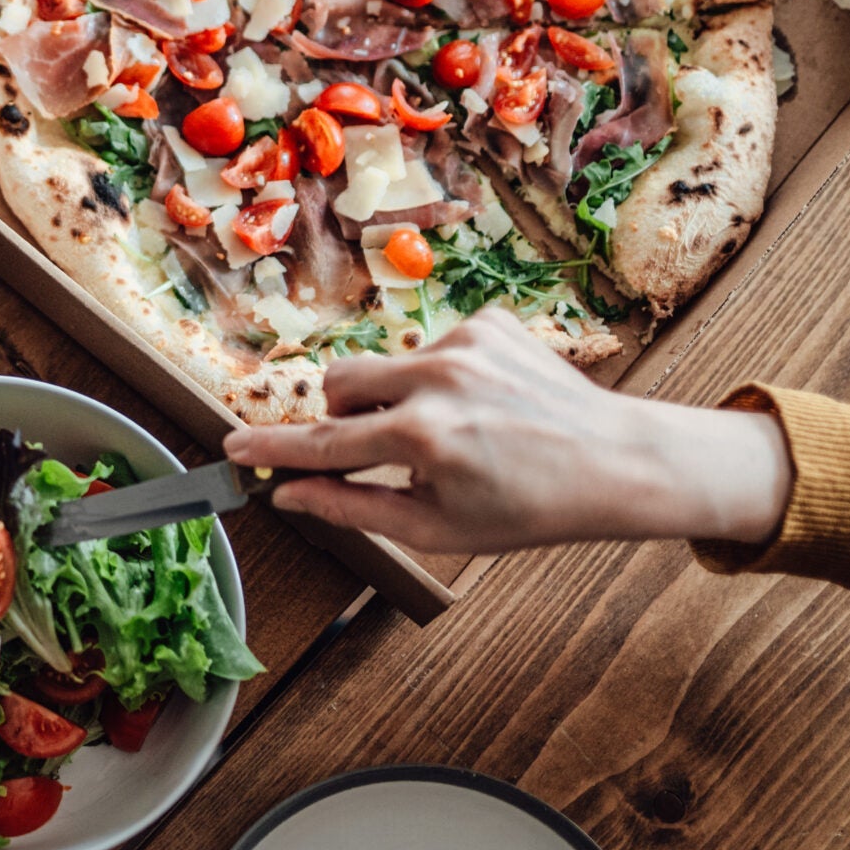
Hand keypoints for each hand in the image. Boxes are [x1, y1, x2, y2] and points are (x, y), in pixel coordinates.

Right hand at [221, 306, 792, 552]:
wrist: (618, 462)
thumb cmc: (531, 506)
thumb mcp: (438, 528)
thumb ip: (354, 508)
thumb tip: (291, 493)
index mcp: (423, 438)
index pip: (323, 442)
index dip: (270, 446)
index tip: (231, 443)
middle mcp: (438, 381)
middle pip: (338, 384)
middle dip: (341, 416)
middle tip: (378, 450)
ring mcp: (465, 343)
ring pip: (384, 366)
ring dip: (396, 399)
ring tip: (451, 432)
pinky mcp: (488, 321)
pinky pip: (430, 347)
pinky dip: (440, 377)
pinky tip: (481, 404)